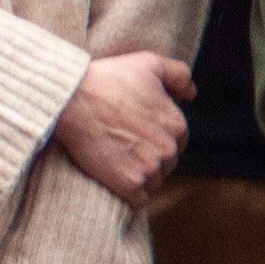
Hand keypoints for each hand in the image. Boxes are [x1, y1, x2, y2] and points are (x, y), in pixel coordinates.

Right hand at [56, 50, 195, 202]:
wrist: (72, 100)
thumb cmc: (108, 78)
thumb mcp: (149, 63)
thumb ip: (179, 75)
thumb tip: (192, 93)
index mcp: (177, 125)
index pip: (177, 142)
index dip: (156, 138)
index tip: (136, 133)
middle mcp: (168, 149)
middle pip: (166, 163)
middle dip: (149, 158)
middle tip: (123, 146)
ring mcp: (150, 169)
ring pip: (153, 182)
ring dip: (139, 177)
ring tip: (116, 161)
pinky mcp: (129, 184)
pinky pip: (138, 200)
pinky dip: (130, 195)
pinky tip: (116, 181)